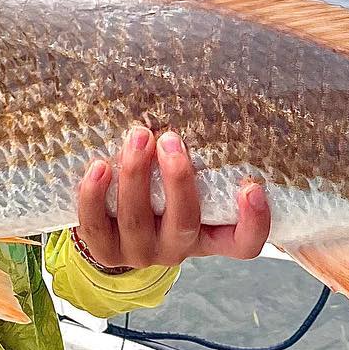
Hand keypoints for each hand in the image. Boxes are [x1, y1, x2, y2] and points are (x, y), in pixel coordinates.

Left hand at [74, 126, 270, 268]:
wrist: (116, 228)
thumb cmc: (163, 194)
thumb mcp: (189, 185)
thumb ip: (200, 160)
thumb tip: (200, 96)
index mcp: (209, 236)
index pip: (244, 244)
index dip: (254, 222)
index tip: (252, 186)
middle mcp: (178, 249)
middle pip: (184, 223)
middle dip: (177, 180)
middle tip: (169, 139)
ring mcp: (139, 253)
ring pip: (136, 221)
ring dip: (135, 176)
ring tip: (137, 137)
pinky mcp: (105, 250)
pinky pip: (95, 226)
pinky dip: (94, 196)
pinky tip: (99, 166)